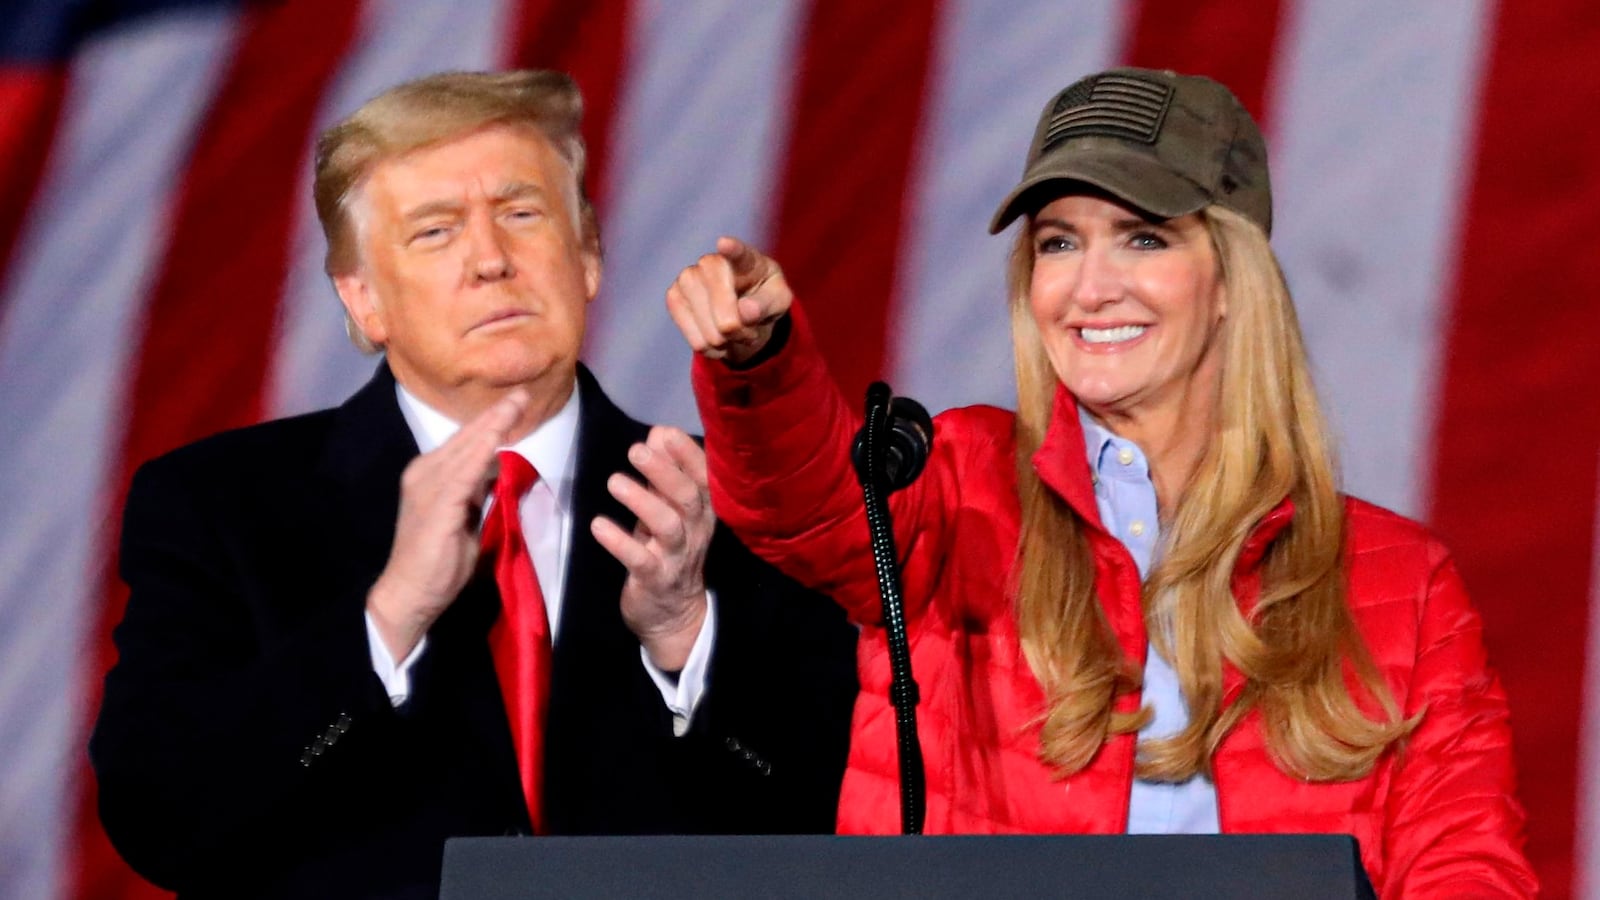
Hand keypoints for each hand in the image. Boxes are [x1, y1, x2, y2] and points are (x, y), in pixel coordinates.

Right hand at [367, 390, 529, 659]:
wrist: (409, 593)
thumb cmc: (438, 562)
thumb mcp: (464, 518)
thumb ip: (475, 492)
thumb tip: (494, 471)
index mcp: (430, 475)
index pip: (464, 442)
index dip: (490, 422)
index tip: (515, 402)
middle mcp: (423, 472)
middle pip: (466, 437)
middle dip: (496, 415)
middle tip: (523, 392)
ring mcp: (426, 486)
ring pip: (466, 448)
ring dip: (493, 425)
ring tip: (517, 404)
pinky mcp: (435, 504)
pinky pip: (464, 473)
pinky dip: (482, 453)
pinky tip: (499, 438)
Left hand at [591, 426, 714, 670]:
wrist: (672, 614)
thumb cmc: (668, 550)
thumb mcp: (669, 510)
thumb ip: (663, 475)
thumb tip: (656, 434)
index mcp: (703, 511)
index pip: (704, 477)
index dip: (687, 453)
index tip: (664, 432)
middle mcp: (695, 531)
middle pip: (688, 498)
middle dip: (664, 471)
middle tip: (635, 451)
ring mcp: (677, 557)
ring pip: (668, 526)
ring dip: (642, 501)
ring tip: (615, 482)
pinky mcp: (655, 580)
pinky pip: (640, 560)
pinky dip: (619, 541)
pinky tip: (599, 525)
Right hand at [666, 236, 790, 363]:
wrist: (741, 306)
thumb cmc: (763, 297)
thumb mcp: (778, 301)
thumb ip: (766, 304)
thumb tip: (746, 312)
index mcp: (745, 258)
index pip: (738, 252)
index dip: (732, 249)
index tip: (724, 244)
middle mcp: (711, 262)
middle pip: (725, 315)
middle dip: (741, 332)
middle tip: (750, 331)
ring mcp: (687, 277)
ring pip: (710, 333)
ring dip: (727, 342)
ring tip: (734, 331)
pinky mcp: (674, 297)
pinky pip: (697, 342)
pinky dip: (713, 349)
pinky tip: (717, 335)